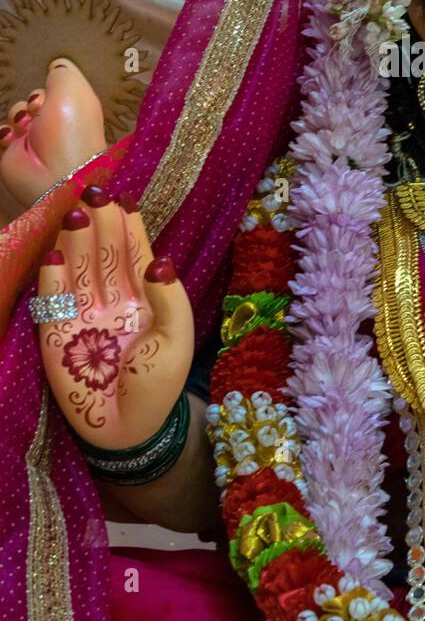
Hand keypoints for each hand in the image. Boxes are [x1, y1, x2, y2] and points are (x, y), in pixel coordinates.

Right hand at [0, 58, 106, 208]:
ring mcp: (36, 137)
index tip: (52, 80)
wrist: (54, 177)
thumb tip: (55, 64)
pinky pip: (3, 131)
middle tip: (39, 109)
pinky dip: (4, 131)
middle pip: (36, 96)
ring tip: (26, 126)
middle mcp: (58, 121)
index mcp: (79, 106)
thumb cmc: (69, 128)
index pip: (62, 85)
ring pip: (17, 111)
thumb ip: (62, 72)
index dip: (54, 80)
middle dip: (34, 98)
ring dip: (18, 113)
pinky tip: (12, 136)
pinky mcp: (15, 152)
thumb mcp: (72, 88)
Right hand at [35, 186, 193, 448]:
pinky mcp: (56, 335)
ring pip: (77, 269)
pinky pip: (52, 300)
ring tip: (77, 214)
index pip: (134, 252)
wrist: (130, 428)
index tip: (122, 196)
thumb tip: (159, 260)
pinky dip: (52, 278)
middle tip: (94, 192)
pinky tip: (56, 255)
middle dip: (99, 223)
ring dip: (75, 241)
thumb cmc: (158, 382)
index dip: (128, 226)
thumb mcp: (176, 338)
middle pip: (102, 253)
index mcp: (143, 296)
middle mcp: (110, 298)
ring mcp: (82, 314)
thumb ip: (169, 299)